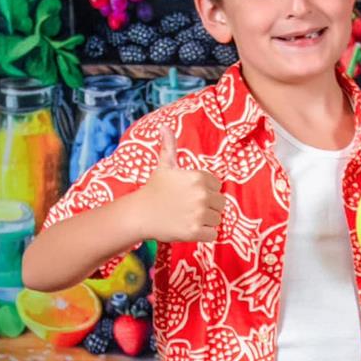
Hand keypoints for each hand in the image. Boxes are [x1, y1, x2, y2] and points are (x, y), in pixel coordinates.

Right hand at [135, 124, 224, 242]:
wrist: (140, 214)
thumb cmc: (154, 189)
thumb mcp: (164, 166)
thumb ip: (169, 147)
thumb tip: (164, 126)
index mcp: (198, 177)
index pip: (217, 187)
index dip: (205, 191)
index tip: (189, 194)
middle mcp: (201, 195)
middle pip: (221, 204)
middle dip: (208, 207)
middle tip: (189, 208)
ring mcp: (199, 214)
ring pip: (217, 219)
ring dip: (205, 221)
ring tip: (187, 217)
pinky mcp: (195, 232)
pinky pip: (213, 235)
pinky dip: (204, 234)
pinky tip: (189, 228)